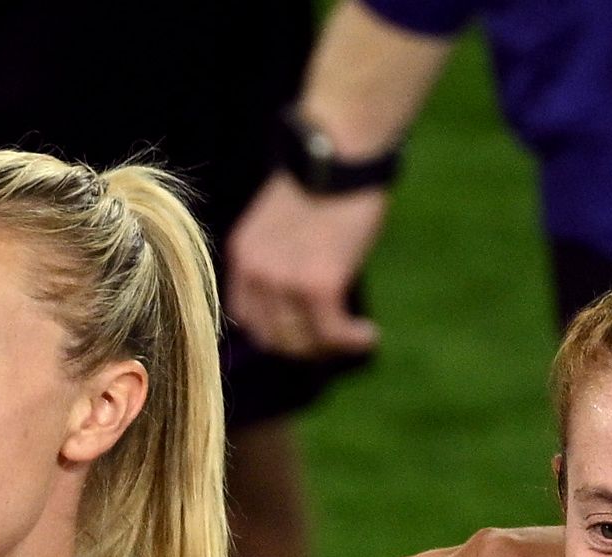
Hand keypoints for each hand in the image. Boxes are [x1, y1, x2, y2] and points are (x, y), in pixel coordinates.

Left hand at [222, 174, 390, 359]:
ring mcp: (284, 281)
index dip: (277, 334)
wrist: (340, 154)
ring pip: (303, 340)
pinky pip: (332, 331)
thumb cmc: (322, 182)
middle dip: (307, 345)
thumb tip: (302, 302)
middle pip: (274, 337)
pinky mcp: (318, 284)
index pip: (248, 319)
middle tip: (335, 341)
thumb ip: (280, 261)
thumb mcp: (283, 225)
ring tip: (355, 338)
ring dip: (331, 347)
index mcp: (243, 256)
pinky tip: (368, 335)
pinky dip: (351, 340)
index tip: (305, 332)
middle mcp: (256, 273)